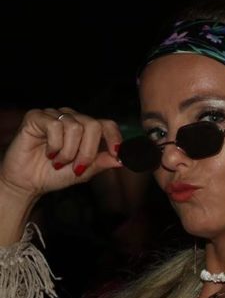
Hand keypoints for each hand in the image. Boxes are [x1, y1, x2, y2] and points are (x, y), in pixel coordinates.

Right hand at [0, 107, 123, 202]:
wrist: (29, 182)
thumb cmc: (56, 174)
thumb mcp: (85, 171)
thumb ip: (102, 162)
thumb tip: (123, 159)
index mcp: (85, 129)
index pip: (107, 124)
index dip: (114, 138)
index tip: (117, 154)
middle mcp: (71, 118)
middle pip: (93, 125)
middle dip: (88, 151)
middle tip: (77, 167)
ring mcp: (54, 115)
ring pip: (75, 127)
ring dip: (69, 152)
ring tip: (58, 162)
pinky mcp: (36, 117)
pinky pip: (55, 125)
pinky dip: (55, 145)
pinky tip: (48, 153)